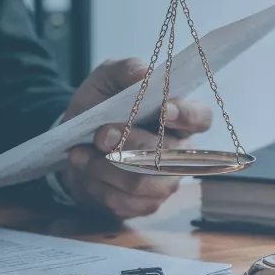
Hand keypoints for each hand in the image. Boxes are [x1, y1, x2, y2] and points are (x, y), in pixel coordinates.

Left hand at [59, 58, 211, 218]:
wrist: (73, 142)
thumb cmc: (99, 107)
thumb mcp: (104, 80)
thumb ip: (123, 70)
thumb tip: (142, 72)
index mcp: (178, 117)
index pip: (200, 118)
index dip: (186, 116)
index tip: (163, 110)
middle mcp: (179, 152)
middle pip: (165, 153)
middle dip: (129, 142)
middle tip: (100, 134)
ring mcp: (164, 182)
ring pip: (141, 182)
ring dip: (105, 167)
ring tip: (79, 153)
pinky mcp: (144, 204)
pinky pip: (124, 202)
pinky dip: (97, 185)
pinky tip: (84, 170)